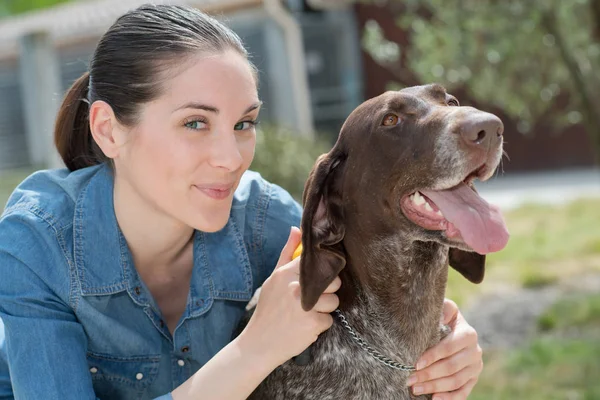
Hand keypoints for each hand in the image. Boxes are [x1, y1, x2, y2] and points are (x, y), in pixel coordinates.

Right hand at [240, 227, 340, 366]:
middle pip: (332, 281)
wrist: (259, 343)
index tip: (320, 275)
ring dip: (325, 310)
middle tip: (312, 299)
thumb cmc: (268, 309)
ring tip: (308, 314)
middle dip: (327, 291)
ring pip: (334, 301)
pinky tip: (306, 326)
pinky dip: (321, 325)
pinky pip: (330, 319)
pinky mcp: (313, 323)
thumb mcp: (273, 279)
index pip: (317, 261)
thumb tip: (296, 228)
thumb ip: (287, 253)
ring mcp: (306, 305)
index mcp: (286, 273)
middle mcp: (296, 287)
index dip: (323, 269)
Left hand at [406, 299, 482, 399]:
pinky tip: (434, 398)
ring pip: (455, 381)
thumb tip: (440, 317)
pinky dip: (449, 398)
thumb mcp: (444, 309)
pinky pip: (463, 392)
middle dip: (429, 375)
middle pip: (451, 367)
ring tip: (415, 389)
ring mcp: (475, 367)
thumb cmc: (442, 318)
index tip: (416, 364)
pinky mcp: (473, 379)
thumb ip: (443, 309)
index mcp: (468, 334)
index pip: (449, 348)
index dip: (432, 356)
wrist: (453, 329)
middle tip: (410, 380)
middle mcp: (475, 351)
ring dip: (434, 387)